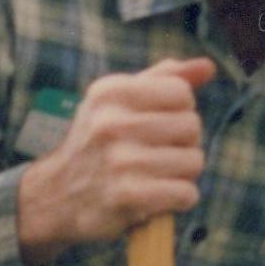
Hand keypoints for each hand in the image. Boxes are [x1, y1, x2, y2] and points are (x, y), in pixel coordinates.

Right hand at [14, 57, 214, 263]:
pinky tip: (158, 196)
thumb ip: (163, 80)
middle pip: (192, 126)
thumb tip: (208, 67)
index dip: (180, 110)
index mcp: (110, 92)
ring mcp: (119, 160)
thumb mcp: (118, 102)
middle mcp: (111, 122)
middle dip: (184, 143)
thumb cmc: (98, 144)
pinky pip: (187, 193)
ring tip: (156, 176)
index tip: (160, 123)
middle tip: (158, 154)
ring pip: (194, 161)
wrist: (57, 196)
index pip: (181, 92)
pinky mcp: (128, 196)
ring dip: (183, 174)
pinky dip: (180, 199)